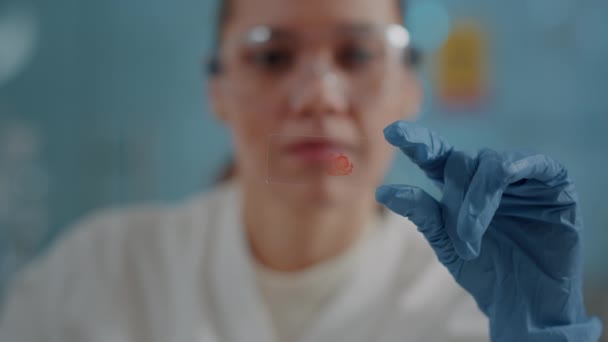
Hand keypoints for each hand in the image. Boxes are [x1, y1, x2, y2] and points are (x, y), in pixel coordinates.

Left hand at [376, 121, 602, 340]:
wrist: (528, 305)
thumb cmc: (488, 274)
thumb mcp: (448, 244)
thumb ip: (423, 214)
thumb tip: (384, 191)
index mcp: (461, 189)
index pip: (436, 157)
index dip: (417, 142)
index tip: (392, 133)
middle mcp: (488, 177)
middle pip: (461, 163)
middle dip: (455, 199)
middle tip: (461, 240)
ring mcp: (520, 177)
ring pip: (490, 163)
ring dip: (477, 199)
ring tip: (472, 239)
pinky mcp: (554, 183)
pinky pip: (532, 163)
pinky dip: (510, 171)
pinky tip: (499, 183)